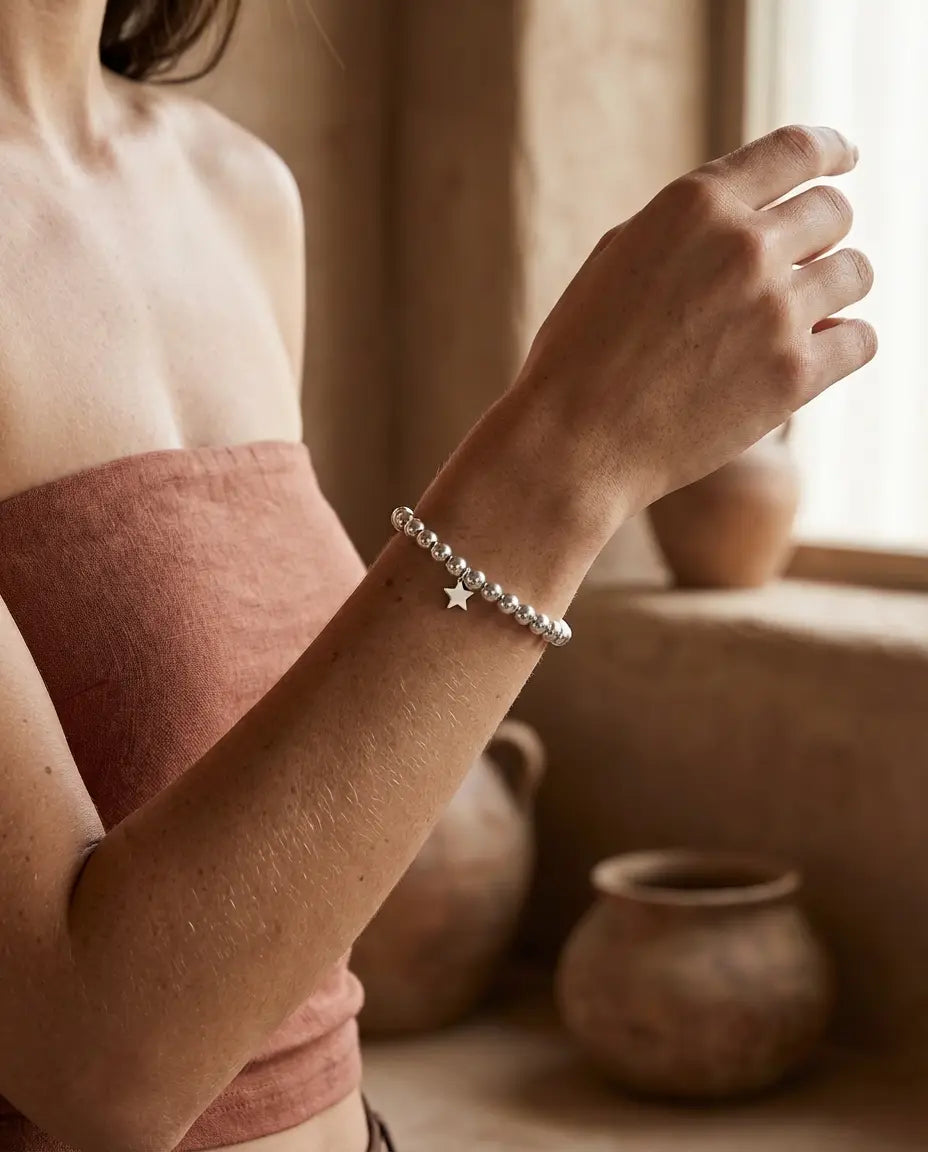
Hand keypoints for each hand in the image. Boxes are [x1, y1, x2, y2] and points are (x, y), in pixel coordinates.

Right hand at [515, 125, 875, 522]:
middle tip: (795, 269)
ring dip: (831, 291)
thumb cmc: (580, 355)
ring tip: (795, 319)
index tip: (845, 160)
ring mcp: (775, 310)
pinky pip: (861, 339)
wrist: (574, 442)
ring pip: (855, 273)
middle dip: (818, 237)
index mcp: (695, 205)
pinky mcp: (795, 375)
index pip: (798, 150)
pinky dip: (843, 345)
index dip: (832, 151)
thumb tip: (756, 218)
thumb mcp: (617, 259)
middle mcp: (744, 245)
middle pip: (833, 212)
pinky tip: (813, 356)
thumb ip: (688, 227)